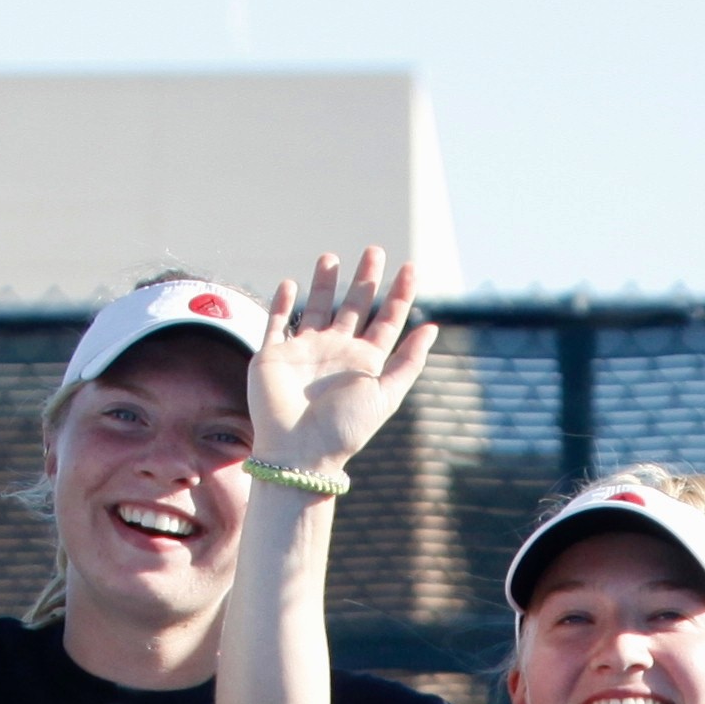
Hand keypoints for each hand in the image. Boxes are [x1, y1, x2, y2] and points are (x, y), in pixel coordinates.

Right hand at [250, 248, 440, 479]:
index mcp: (364, 363)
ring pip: (316, 308)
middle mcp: (336, 353)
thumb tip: (432, 327)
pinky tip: (288, 283)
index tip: (410, 268)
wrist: (298, 452)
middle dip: (365, 280)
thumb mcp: (385, 394)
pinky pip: (276, 322)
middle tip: (374, 251)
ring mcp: (304, 352)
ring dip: (324, 283)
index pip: (387, 321)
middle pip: (354, 307)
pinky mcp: (272, 355)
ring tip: (330, 257)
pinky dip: (280, 303)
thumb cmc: (344, 429)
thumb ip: (408, 361)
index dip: (399, 295)